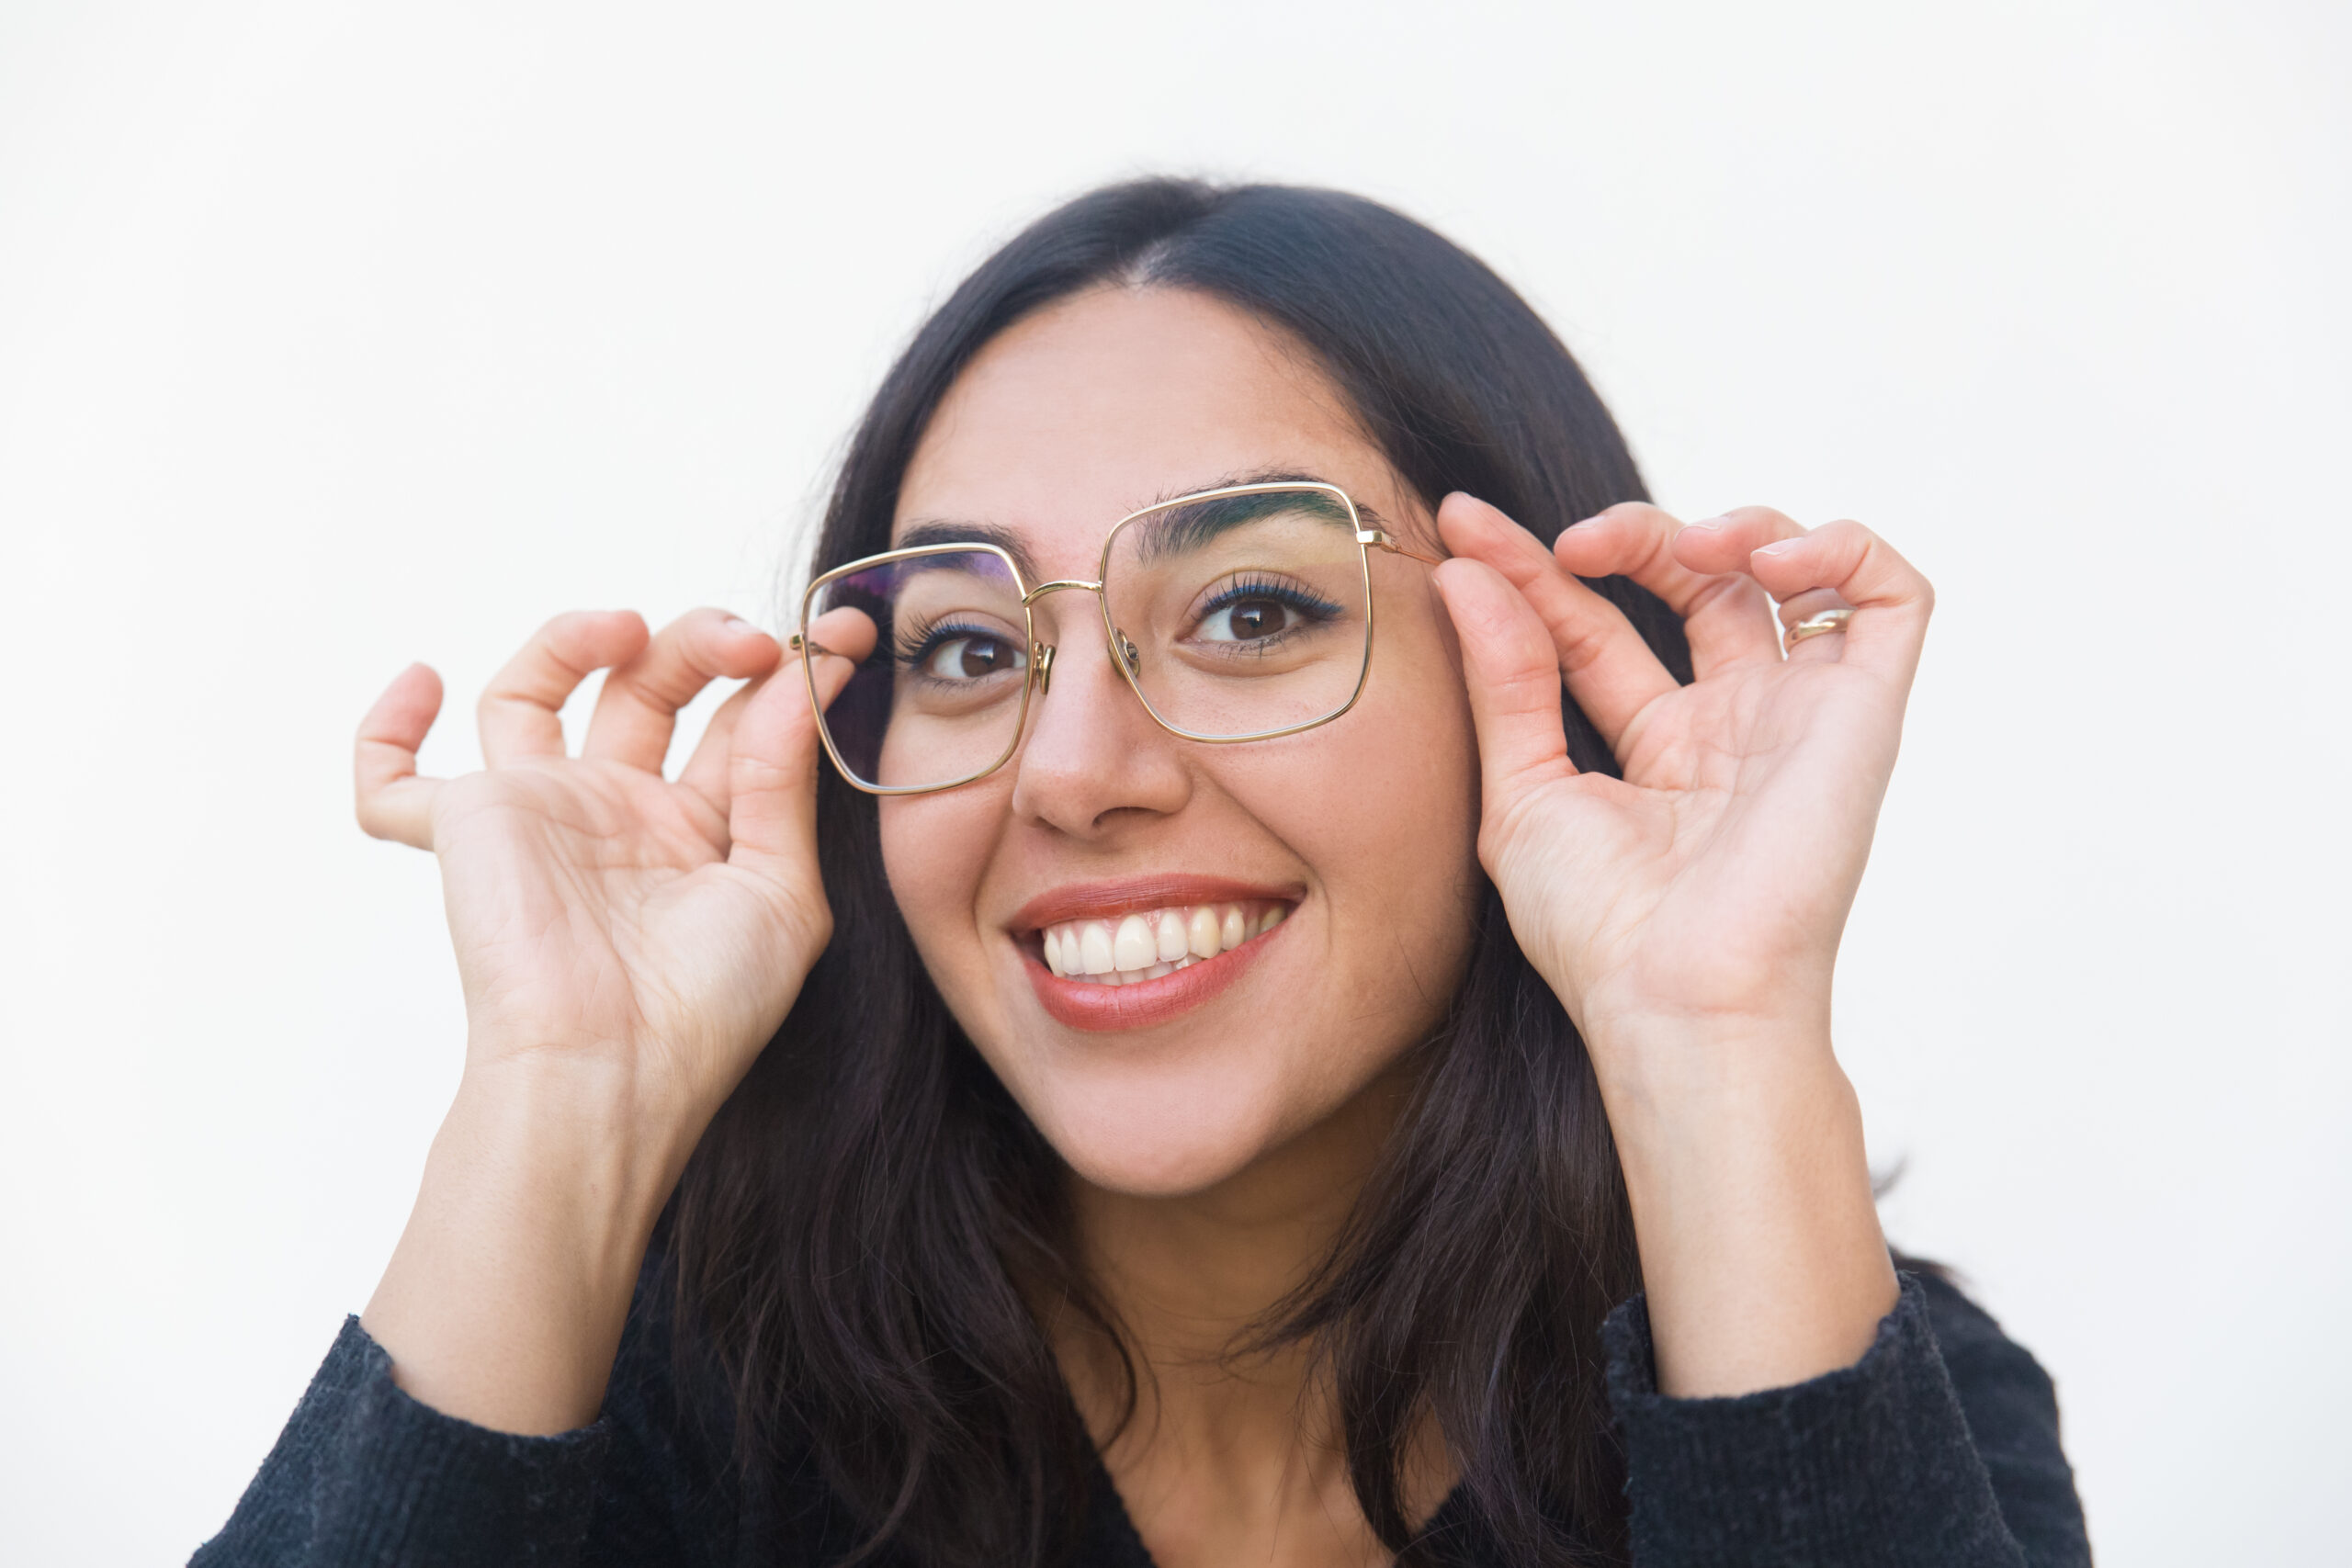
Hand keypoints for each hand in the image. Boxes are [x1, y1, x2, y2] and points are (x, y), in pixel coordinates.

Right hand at [354, 605, 869, 1137]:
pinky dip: (387, 730)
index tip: (847, 637)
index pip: (737, 722)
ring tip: (631, 628)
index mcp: (700, 830)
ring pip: (533, 695)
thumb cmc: (703, 1011)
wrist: (610, 1072)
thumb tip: (800, 684)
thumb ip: (783, 783)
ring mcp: (541, 815)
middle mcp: (619, 814)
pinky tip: (425, 681)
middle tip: (750, 640)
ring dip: (579, 638)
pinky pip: (392, 784)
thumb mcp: (780, 892)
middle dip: (703, 645)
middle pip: (648, 687)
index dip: (787, 675)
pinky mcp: (467, 829)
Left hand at [1433, 497, 1933, 1069]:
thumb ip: (1502, 679)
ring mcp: (1800, 716)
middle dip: (1629, 534)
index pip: (1593, 624)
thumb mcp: (1522, 792)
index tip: (1463, 529)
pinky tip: (1764, 563)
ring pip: (1792, 574)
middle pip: (1690, 582)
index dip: (1529, 570)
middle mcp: (1734, 724)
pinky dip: (1840, 549)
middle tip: (1566, 540)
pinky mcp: (1865, 714)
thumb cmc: (1600, 930)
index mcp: (1655, 748)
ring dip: (1734, 526)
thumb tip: (1464, 573)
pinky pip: (1894, 598)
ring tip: (1681, 545)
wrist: (1682, 997)